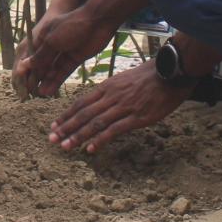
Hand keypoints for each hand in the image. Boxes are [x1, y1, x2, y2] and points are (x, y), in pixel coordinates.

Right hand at [12, 0, 85, 99]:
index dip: (25, 68)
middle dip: (35, 76)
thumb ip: (40, 56)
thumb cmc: (71, 25)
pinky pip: (63, 71)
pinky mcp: (74, 58)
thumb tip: (24, 66)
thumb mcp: (52, 41)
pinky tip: (50, 90)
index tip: (20, 82)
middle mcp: (52, 44)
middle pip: (41, 63)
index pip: (30, 55)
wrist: (97, 21)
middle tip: (30, 92)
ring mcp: (63, 52)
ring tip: (40, 94)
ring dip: (46, 80)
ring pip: (52, 69)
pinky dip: (57, 80)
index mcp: (43, 36)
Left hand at [48, 61, 191, 154]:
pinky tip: (91, 149)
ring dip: (78, 136)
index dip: (66, 115)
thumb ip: (110, 91)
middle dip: (66, 127)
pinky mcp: (137, 117)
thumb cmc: (148, 76)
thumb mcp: (123, 79)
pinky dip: (101, 139)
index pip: (81, 102)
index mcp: (107, 86)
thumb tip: (98, 102)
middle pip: (84, 113)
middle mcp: (111, 96)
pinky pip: (115, 129)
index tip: (54, 125)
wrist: (169, 73)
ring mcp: (123, 107)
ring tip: (65, 146)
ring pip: (96, 122)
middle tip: (52, 139)